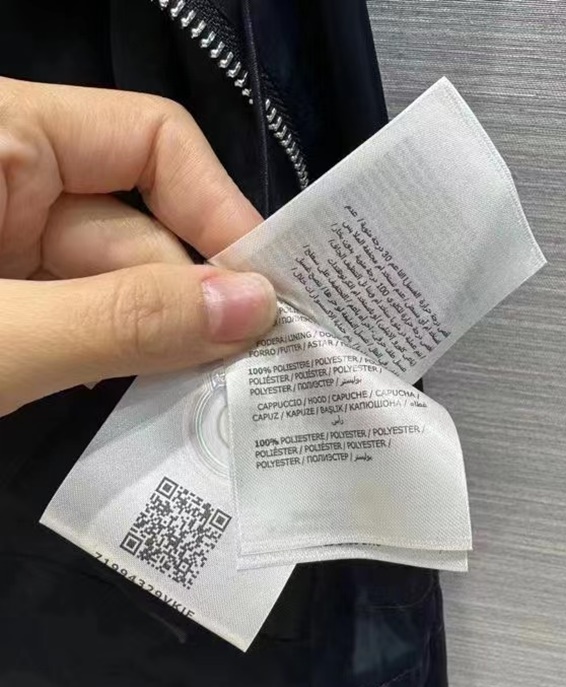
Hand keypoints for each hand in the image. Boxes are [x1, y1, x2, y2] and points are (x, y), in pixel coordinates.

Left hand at [0, 78, 276, 415]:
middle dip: (190, 303)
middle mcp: (14, 179)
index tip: (266, 291)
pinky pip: (87, 316)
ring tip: (203, 396)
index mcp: (3, 137)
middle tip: (246, 373)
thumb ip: (122, 320)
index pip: (151, 140)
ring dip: (158, 340)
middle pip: (142, 228)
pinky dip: (116, 354)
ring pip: (118, 282)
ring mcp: (6, 246)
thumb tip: (254, 308)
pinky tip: (140, 395)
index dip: (219, 210)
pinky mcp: (8, 301)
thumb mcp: (2, 336)